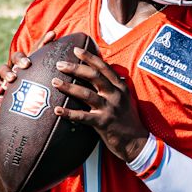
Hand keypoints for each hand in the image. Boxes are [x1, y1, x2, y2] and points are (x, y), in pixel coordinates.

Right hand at [0, 30, 56, 125]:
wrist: (27, 117)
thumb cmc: (43, 99)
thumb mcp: (53, 87)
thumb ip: (62, 76)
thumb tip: (82, 65)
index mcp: (33, 65)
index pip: (37, 50)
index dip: (44, 41)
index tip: (53, 34)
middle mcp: (18, 69)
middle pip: (16, 57)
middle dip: (21, 59)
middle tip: (27, 64)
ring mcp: (6, 79)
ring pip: (2, 69)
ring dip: (7, 72)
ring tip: (12, 78)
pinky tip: (0, 91)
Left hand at [52, 47, 149, 162]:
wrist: (136, 142)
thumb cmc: (127, 120)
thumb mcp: (124, 99)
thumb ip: (114, 88)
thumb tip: (101, 76)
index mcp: (120, 87)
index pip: (104, 67)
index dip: (90, 57)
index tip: (76, 50)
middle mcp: (115, 95)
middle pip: (94, 77)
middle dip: (76, 68)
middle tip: (60, 64)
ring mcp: (109, 108)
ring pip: (86, 94)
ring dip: (69, 87)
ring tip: (55, 82)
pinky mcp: (103, 123)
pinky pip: (83, 116)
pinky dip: (69, 113)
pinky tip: (57, 110)